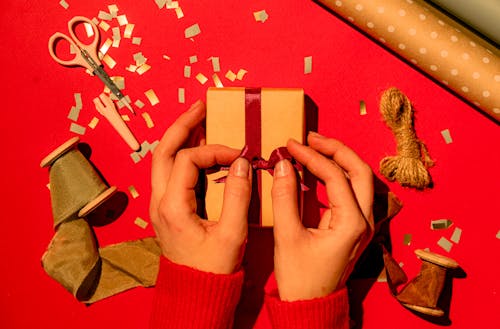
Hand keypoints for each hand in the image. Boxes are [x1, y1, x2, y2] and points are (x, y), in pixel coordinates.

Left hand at [149, 100, 252, 273]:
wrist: (197, 290)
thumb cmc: (213, 267)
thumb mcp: (231, 234)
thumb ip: (238, 196)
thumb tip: (242, 162)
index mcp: (172, 206)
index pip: (189, 160)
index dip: (215, 151)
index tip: (240, 155)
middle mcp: (159, 201)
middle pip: (162, 151)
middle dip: (182, 126)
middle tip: (201, 107)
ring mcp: (159, 204)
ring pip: (161, 159)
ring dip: (178, 137)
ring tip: (197, 119)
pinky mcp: (166, 208)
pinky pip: (168, 172)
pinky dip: (181, 154)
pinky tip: (196, 148)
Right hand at [271, 132, 373, 300]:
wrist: (311, 306)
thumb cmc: (300, 278)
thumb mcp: (287, 236)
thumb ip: (284, 197)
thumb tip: (283, 164)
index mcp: (352, 223)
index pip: (335, 176)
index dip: (311, 156)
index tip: (290, 145)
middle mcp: (364, 221)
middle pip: (360, 171)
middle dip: (336, 149)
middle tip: (310, 138)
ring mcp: (362, 224)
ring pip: (360, 179)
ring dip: (339, 159)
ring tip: (314, 146)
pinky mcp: (354, 227)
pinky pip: (352, 191)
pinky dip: (336, 175)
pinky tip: (317, 169)